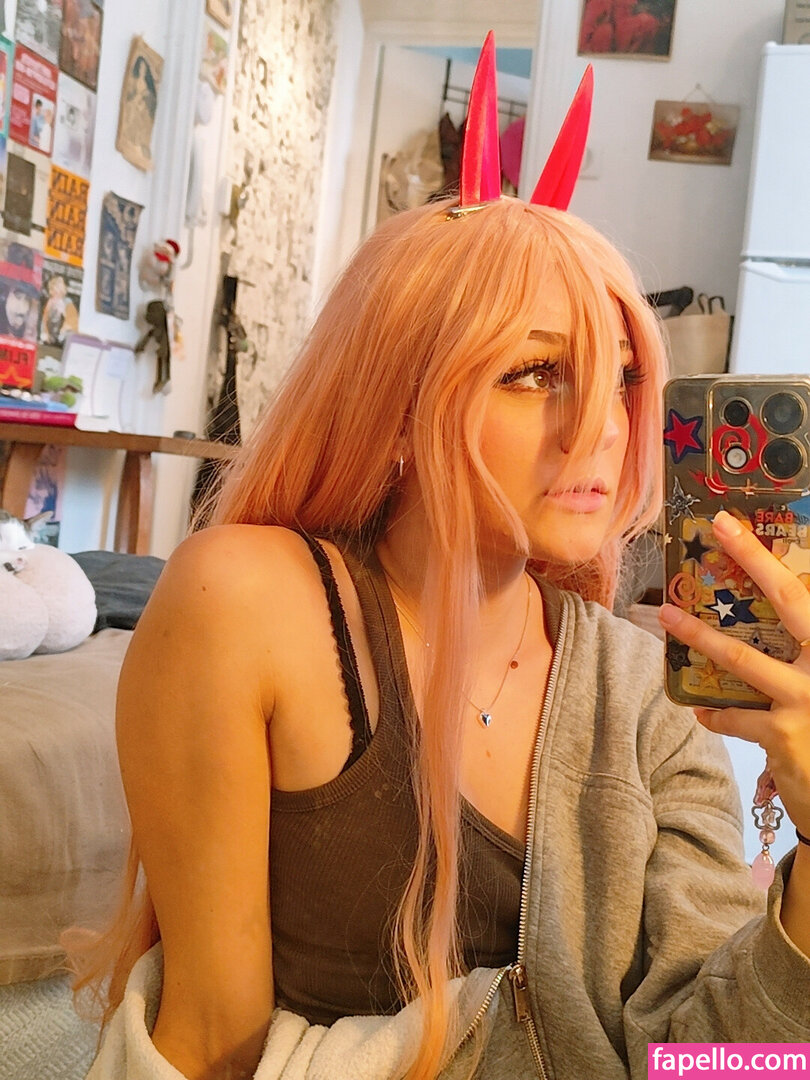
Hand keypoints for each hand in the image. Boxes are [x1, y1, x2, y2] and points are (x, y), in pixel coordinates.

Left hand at [658, 510, 809, 838]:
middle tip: (718, 529)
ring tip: (667, 617)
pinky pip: (733, 716)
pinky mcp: (786, 737)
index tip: (731, 523)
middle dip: (753, 560)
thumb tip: (776, 600)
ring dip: (699, 636)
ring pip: (742, 657)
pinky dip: (713, 713)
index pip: (805, 591)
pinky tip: (701, 711)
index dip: (768, 556)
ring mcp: (809, 699)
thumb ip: (800, 644)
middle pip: (790, 601)